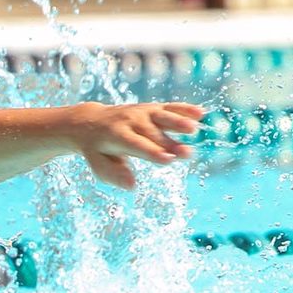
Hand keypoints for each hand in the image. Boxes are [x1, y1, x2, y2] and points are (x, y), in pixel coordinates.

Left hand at [68, 101, 203, 188]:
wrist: (90, 120)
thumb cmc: (97, 148)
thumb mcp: (98, 163)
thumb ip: (113, 173)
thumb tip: (132, 186)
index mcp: (116, 135)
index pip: (136, 145)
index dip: (152, 152)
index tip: (168, 160)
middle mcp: (130, 121)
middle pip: (153, 134)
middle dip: (170, 143)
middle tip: (187, 154)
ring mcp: (142, 112)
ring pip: (162, 116)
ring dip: (178, 121)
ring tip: (194, 128)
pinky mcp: (152, 108)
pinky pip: (169, 107)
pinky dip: (184, 109)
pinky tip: (201, 113)